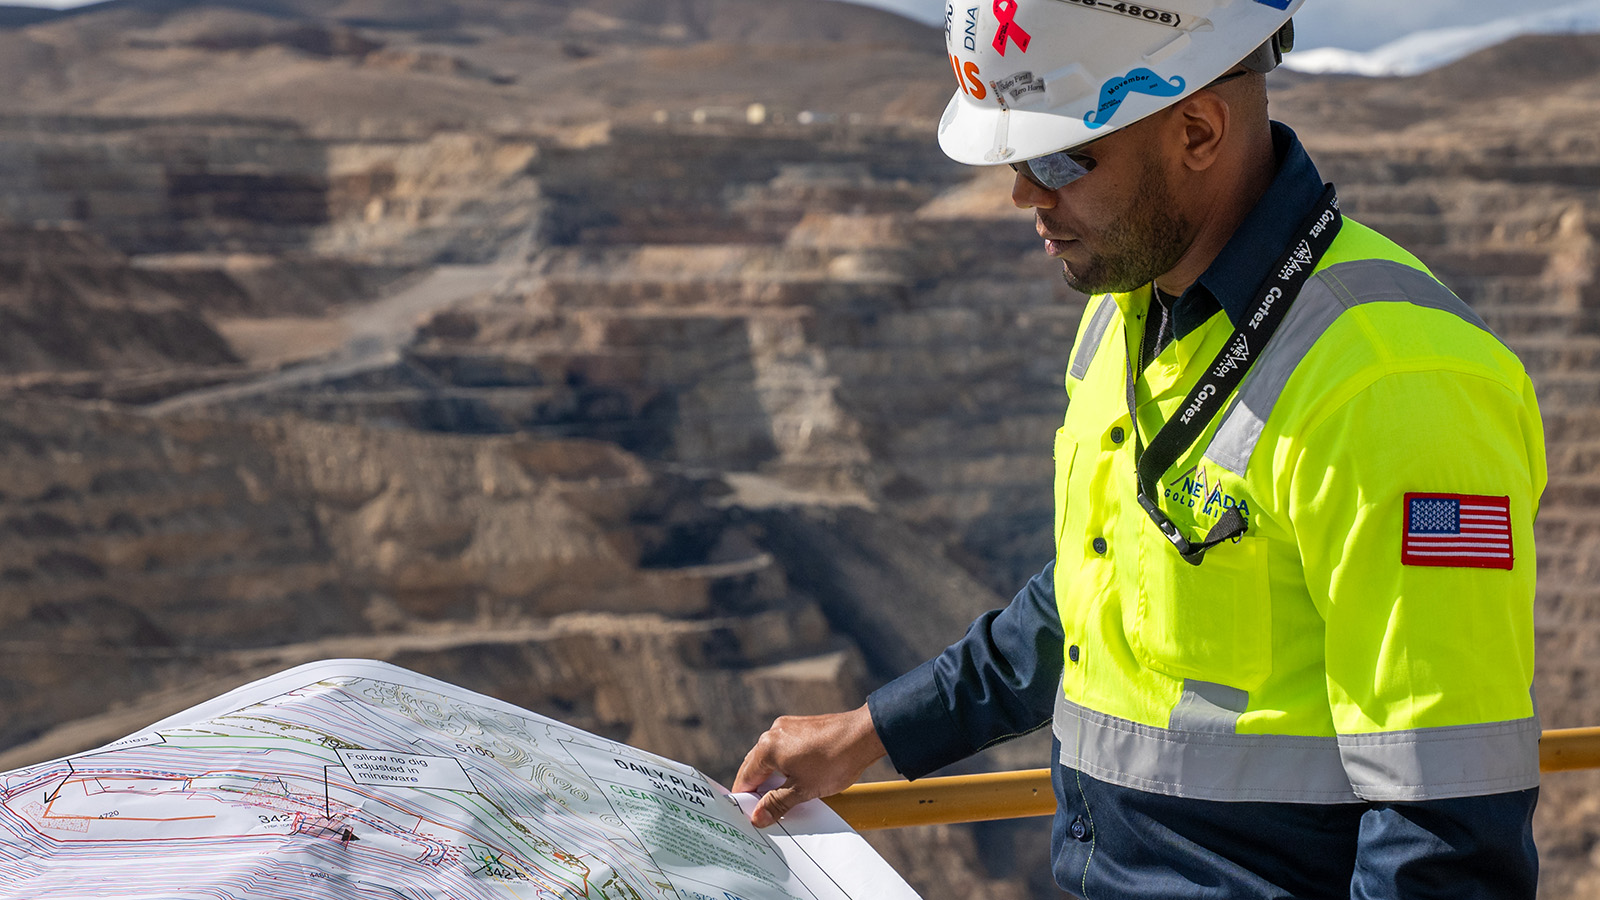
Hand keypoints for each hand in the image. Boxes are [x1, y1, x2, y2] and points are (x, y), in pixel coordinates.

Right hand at [732, 704, 886, 827]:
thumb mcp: (803, 790)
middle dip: (758, 788)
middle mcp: (772, 732)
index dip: (746, 799)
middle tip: (765, 810)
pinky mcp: (800, 725)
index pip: (745, 777)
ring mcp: (787, 726)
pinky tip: (795, 777)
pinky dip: (784, 763)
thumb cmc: (835, 762)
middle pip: (755, 765)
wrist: (864, 735)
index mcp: (767, 748)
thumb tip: (757, 817)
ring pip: (770, 756)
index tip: (750, 815)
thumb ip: (776, 803)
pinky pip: (783, 747)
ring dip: (772, 776)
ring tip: (782, 796)